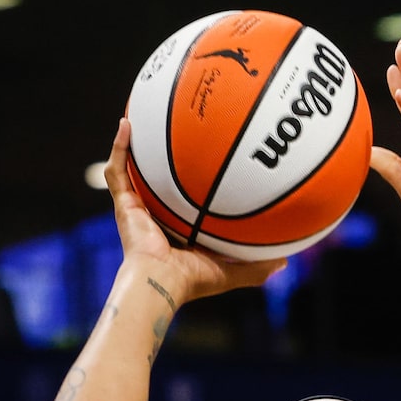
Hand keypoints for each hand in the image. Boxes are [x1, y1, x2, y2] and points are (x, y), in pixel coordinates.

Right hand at [102, 119, 283, 304]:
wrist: (162, 282)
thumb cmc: (192, 280)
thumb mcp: (232, 271)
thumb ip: (256, 266)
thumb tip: (284, 261)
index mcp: (175, 230)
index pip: (181, 203)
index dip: (189, 185)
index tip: (204, 164)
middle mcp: (154, 217)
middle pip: (155, 182)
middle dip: (159, 160)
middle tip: (173, 134)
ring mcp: (135, 210)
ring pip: (131, 171)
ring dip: (133, 146)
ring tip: (139, 119)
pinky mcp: (123, 205)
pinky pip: (117, 171)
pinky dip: (119, 147)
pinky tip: (126, 123)